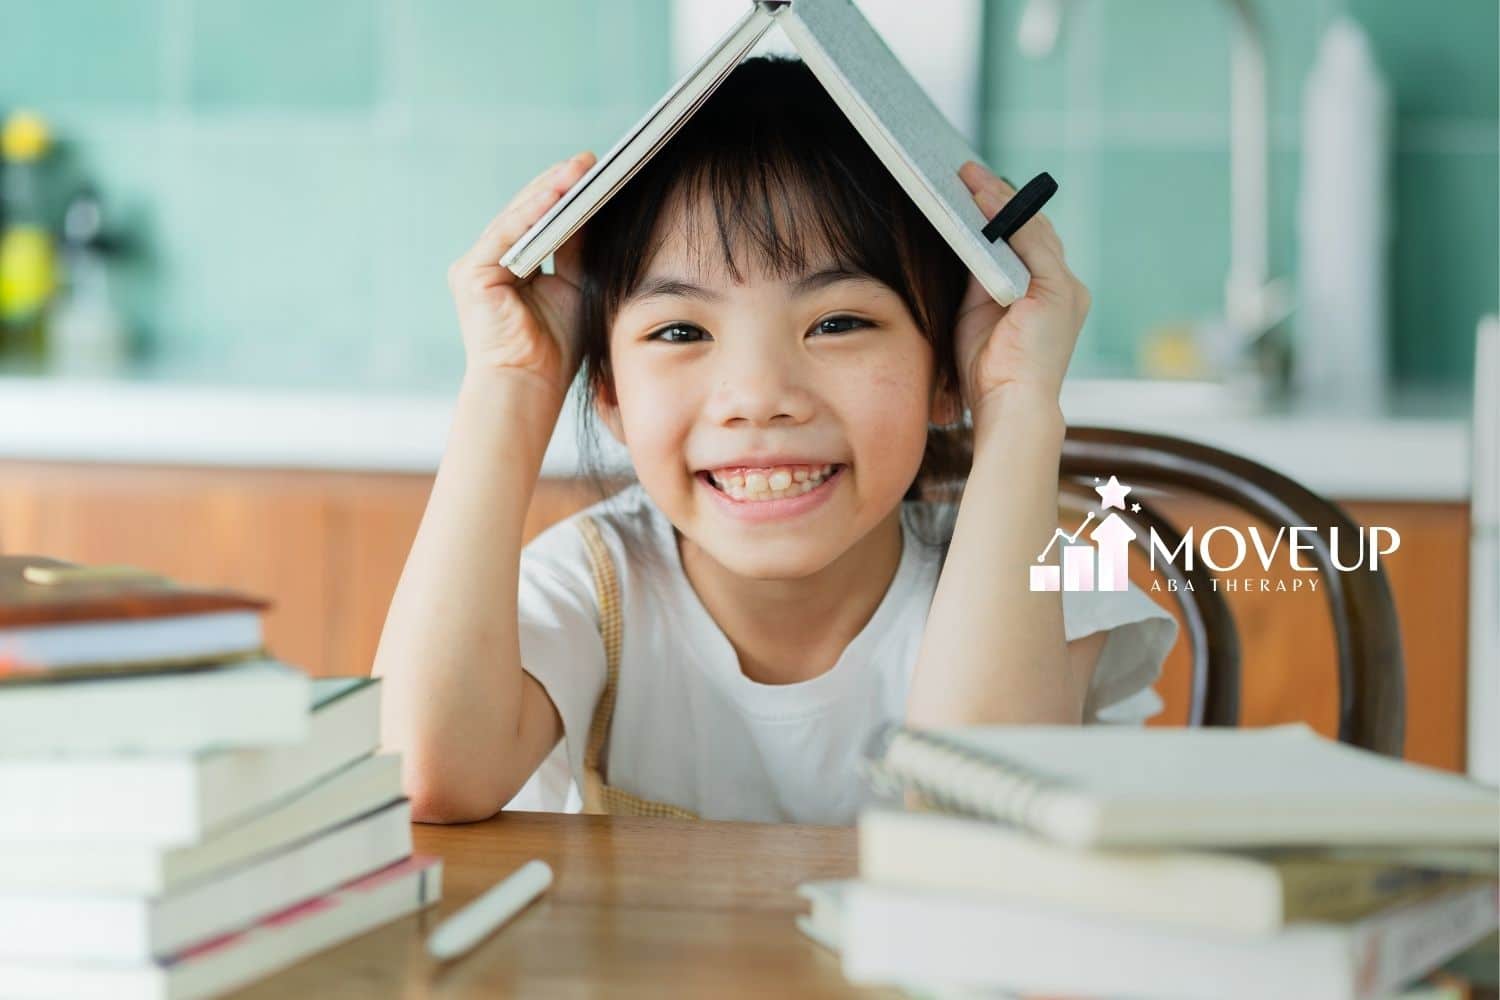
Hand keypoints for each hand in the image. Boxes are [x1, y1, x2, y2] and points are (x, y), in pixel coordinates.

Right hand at [448, 151, 596, 399]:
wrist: (530, 387)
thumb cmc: (555, 350)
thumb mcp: (574, 287)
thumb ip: (577, 250)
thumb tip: (593, 208)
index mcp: (510, 266)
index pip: (538, 221)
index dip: (565, 196)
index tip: (595, 172)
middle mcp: (488, 261)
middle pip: (526, 213)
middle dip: (558, 185)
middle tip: (589, 161)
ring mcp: (476, 265)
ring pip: (516, 218)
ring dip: (548, 191)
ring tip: (578, 170)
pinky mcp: (472, 273)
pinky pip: (507, 234)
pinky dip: (532, 214)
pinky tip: (556, 195)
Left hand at [953, 160, 1090, 421]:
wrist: (1009, 408)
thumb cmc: (987, 372)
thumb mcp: (976, 312)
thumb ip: (977, 276)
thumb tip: (961, 238)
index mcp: (1049, 293)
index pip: (1027, 240)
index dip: (1000, 211)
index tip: (970, 188)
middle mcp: (1065, 286)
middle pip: (1032, 228)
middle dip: (999, 197)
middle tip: (965, 172)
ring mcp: (1066, 287)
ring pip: (1033, 228)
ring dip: (999, 199)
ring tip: (967, 177)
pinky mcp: (1059, 291)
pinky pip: (1032, 242)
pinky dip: (1006, 217)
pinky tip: (982, 199)